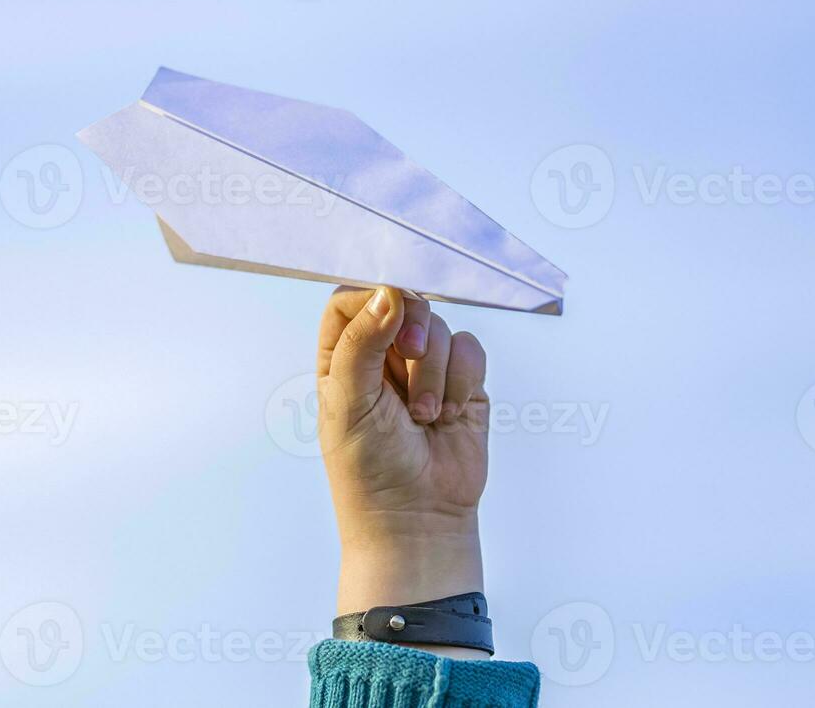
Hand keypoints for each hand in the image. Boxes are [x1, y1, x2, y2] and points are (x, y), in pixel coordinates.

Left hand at [316, 286, 489, 657]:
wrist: (417, 520)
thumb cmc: (368, 470)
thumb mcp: (349, 403)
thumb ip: (363, 343)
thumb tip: (390, 293)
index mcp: (343, 359)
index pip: (353, 300)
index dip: (374, 298)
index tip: (391, 317)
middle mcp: (383, 359)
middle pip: (404, 304)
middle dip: (414, 331)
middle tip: (411, 358)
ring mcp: (425, 370)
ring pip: (441, 328)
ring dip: (436, 371)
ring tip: (424, 416)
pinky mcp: (463, 385)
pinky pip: (471, 350)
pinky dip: (464, 380)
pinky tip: (449, 415)